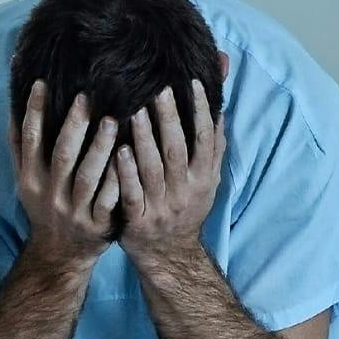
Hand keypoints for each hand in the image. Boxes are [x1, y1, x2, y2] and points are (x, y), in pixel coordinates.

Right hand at [9, 81, 120, 264]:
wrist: (59, 255)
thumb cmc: (45, 207)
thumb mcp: (25, 181)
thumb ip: (20, 147)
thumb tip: (13, 103)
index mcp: (30, 179)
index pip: (29, 140)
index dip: (33, 111)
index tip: (41, 82)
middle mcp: (50, 194)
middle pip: (61, 155)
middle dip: (73, 125)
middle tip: (87, 97)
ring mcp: (74, 210)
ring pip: (87, 176)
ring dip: (100, 148)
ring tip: (112, 121)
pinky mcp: (97, 225)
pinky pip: (109, 199)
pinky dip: (117, 179)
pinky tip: (129, 158)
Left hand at [114, 80, 225, 263]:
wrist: (170, 255)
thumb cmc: (186, 207)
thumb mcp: (207, 179)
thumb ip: (213, 145)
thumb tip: (220, 106)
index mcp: (203, 178)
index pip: (205, 139)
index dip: (200, 111)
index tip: (192, 82)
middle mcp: (185, 191)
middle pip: (178, 150)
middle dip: (170, 119)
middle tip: (160, 90)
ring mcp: (162, 207)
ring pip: (154, 169)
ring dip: (145, 140)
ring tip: (136, 112)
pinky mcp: (139, 221)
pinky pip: (133, 195)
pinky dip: (127, 173)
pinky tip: (119, 152)